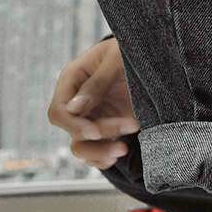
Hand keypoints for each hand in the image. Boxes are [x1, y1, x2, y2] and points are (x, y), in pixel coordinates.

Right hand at [48, 37, 138, 169]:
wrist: (152, 60)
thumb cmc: (131, 52)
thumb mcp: (117, 60)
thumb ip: (97, 83)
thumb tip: (75, 108)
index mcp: (73, 80)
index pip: (59, 111)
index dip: (74, 125)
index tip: (96, 132)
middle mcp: (78, 102)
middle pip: (71, 133)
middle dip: (96, 139)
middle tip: (125, 136)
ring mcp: (92, 118)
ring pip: (82, 147)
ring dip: (101, 153)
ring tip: (124, 149)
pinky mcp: (107, 130)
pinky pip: (96, 154)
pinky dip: (104, 159)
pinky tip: (118, 154)